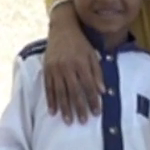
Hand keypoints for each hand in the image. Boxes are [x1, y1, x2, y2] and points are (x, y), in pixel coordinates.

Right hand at [43, 2, 103, 123]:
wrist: (62, 28)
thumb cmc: (80, 42)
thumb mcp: (92, 54)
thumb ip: (97, 72)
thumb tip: (103, 91)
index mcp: (81, 63)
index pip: (88, 86)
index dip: (93, 100)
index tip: (96, 113)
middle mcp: (68, 67)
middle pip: (74, 91)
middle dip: (79, 108)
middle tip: (83, 121)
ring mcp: (55, 68)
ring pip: (60, 92)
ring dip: (64, 108)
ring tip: (68, 121)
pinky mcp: (46, 69)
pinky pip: (48, 88)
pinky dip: (50, 100)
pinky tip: (53, 111)